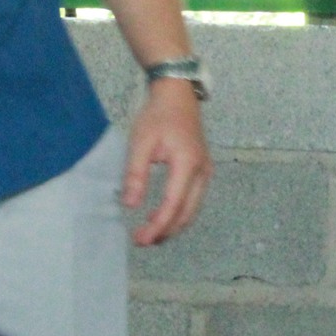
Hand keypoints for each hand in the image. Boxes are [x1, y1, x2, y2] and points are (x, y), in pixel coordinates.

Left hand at [124, 79, 210, 246]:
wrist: (178, 95)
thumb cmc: (158, 116)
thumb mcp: (141, 142)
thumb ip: (136, 174)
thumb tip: (130, 205)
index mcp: (187, 164)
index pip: (173, 205)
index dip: (157, 225)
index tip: (140, 238)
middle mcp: (202, 172)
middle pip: (187, 213)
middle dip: (166, 231)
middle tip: (142, 241)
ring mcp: (206, 172)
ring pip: (192, 210)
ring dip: (173, 225)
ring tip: (150, 234)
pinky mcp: (203, 171)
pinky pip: (193, 201)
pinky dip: (179, 214)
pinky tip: (162, 217)